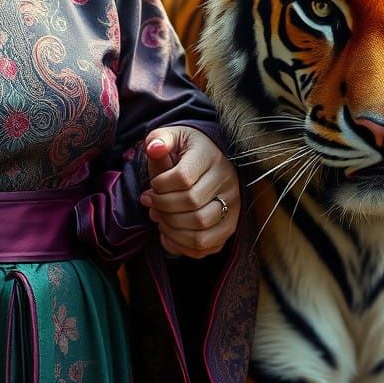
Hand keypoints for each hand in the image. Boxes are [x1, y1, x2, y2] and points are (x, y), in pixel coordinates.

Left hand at [139, 125, 240, 257]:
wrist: (209, 161)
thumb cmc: (185, 151)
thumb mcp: (172, 137)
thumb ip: (158, 139)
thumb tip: (153, 148)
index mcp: (210, 156)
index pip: (184, 177)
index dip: (160, 186)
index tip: (152, 186)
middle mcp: (227, 180)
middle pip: (192, 203)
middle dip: (163, 207)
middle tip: (150, 203)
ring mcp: (233, 205)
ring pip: (200, 228)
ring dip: (171, 228)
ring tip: (159, 217)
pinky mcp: (230, 225)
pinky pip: (206, 245)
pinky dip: (182, 245)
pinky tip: (168, 233)